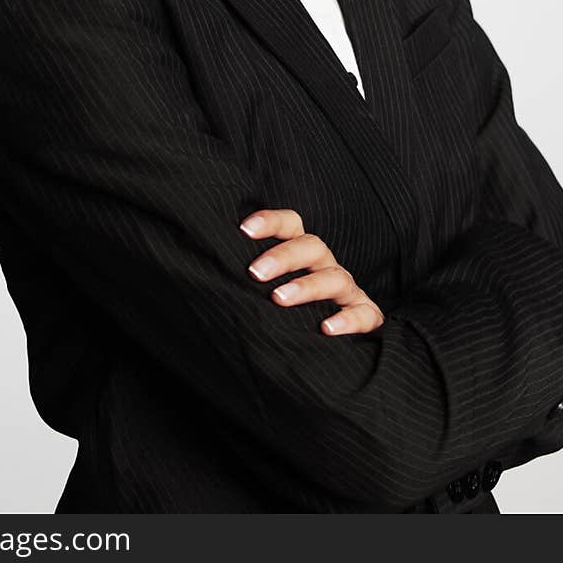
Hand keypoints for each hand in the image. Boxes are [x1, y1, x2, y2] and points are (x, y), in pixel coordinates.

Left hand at [240, 208, 383, 335]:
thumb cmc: (285, 308)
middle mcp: (326, 265)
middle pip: (312, 246)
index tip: (244, 229)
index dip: (270, 222)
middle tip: (255, 272)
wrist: (327, 341)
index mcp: (303, 252)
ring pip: (335, 277)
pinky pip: (365, 315)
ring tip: (279, 299)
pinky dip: (349, 319)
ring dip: (307, 286)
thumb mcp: (267, 286)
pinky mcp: (366, 316)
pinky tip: (327, 329)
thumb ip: (244, 275)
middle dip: (283, 256)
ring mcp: (347, 290)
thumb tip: (196, 265)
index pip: (291, 224)